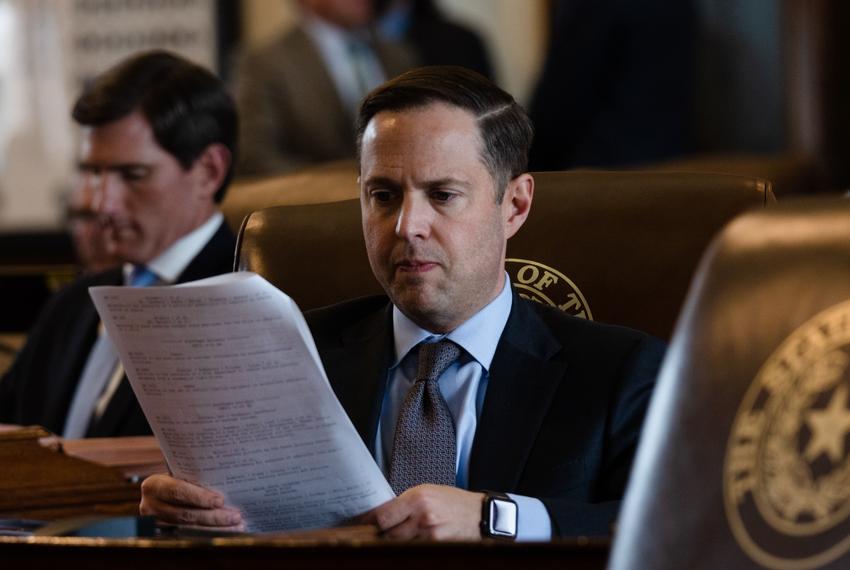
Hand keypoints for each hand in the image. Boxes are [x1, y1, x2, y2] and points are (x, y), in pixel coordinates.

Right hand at [140, 474, 243, 529]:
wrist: (162, 490)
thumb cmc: (178, 476)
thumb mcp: (181, 472)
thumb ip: (195, 476)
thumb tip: (225, 477)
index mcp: (154, 485)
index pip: (177, 491)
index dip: (199, 497)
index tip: (220, 501)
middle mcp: (151, 506)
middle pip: (184, 514)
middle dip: (213, 516)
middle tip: (235, 516)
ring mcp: (156, 523)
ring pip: (188, 528)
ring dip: (215, 528)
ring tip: (235, 525)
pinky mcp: (165, 534)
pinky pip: (189, 535)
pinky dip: (209, 533)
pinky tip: (225, 531)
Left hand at [359, 484, 483, 540]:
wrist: (481, 515)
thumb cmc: (454, 502)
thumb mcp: (429, 492)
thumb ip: (406, 503)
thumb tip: (383, 514)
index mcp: (418, 498)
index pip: (383, 516)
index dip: (369, 522)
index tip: (361, 524)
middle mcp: (423, 516)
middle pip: (388, 534)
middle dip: (380, 535)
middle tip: (375, 534)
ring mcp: (430, 534)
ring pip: (399, 545)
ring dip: (394, 543)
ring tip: (395, 537)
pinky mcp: (437, 546)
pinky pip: (414, 549)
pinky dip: (409, 547)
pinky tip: (410, 542)